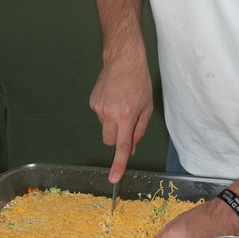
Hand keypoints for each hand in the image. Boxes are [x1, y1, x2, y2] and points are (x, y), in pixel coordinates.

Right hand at [90, 57, 152, 182]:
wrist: (123, 60)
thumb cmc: (139, 81)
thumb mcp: (146, 107)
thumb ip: (139, 130)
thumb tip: (132, 148)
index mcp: (125, 115)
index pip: (122, 146)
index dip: (119, 164)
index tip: (113, 178)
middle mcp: (109, 113)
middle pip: (110, 141)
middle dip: (118, 139)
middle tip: (128, 123)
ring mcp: (98, 107)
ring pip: (105, 128)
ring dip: (114, 123)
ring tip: (122, 104)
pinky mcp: (92, 102)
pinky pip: (100, 116)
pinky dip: (107, 113)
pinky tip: (114, 98)